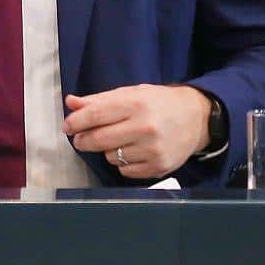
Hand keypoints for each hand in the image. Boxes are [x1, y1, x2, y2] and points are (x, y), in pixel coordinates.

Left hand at [64, 84, 210, 178]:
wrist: (197, 118)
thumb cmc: (158, 103)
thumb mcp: (131, 93)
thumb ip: (99, 100)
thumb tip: (71, 102)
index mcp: (136, 105)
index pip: (95, 115)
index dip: (75, 122)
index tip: (66, 126)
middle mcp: (145, 128)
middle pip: (99, 140)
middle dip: (83, 140)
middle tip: (80, 138)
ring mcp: (153, 150)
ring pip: (111, 157)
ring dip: (107, 151)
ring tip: (119, 140)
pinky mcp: (159, 167)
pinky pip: (125, 170)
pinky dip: (122, 163)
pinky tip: (132, 151)